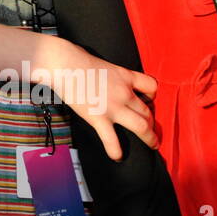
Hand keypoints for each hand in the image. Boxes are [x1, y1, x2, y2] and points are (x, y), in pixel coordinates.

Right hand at [48, 42, 158, 161]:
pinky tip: (117, 157)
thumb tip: (105, 78)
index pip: (152, 87)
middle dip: (151, 122)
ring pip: (142, 126)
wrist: (64, 63)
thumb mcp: (103, 63)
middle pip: (147, 111)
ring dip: (149, 137)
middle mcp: (124, 93)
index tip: (148, 101)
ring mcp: (113, 107)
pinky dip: (116, 151)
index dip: (152, 97)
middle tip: (151, 130)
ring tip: (153, 145)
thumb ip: (111, 74)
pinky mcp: (98, 118)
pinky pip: (112, 139)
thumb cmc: (77, 58)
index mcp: (125, 76)